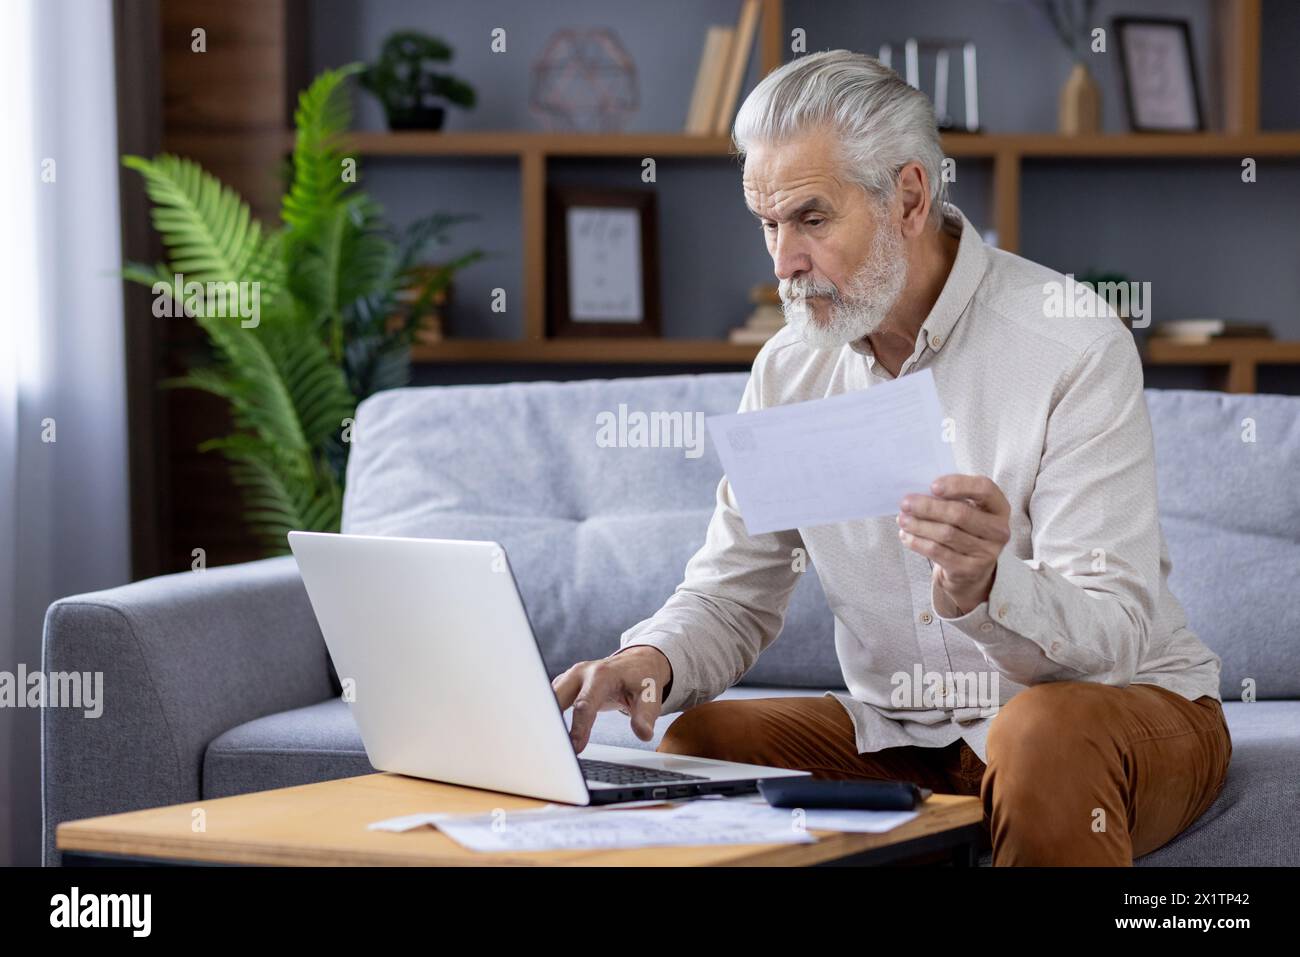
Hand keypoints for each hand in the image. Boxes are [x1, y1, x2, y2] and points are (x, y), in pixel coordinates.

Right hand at [551, 646, 671, 752]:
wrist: (637, 663)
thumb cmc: (642, 679)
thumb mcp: (650, 696)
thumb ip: (645, 716)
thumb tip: (644, 734)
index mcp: (601, 675)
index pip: (584, 704)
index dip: (578, 728)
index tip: (575, 748)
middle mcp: (581, 673)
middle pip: (557, 698)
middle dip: (551, 721)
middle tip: (552, 748)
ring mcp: (571, 677)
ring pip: (550, 698)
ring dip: (547, 719)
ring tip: (547, 744)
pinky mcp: (566, 684)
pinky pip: (551, 699)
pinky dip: (549, 716)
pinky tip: (549, 734)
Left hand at [897, 473, 1010, 616]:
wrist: (970, 571)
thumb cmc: (964, 531)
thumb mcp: (966, 511)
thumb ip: (950, 498)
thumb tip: (918, 493)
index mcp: (999, 507)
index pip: (984, 489)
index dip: (958, 484)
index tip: (932, 486)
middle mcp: (999, 530)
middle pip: (960, 514)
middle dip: (928, 507)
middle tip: (905, 503)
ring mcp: (987, 552)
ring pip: (946, 534)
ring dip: (919, 525)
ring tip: (902, 519)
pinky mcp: (970, 569)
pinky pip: (938, 552)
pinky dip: (918, 542)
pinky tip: (906, 536)